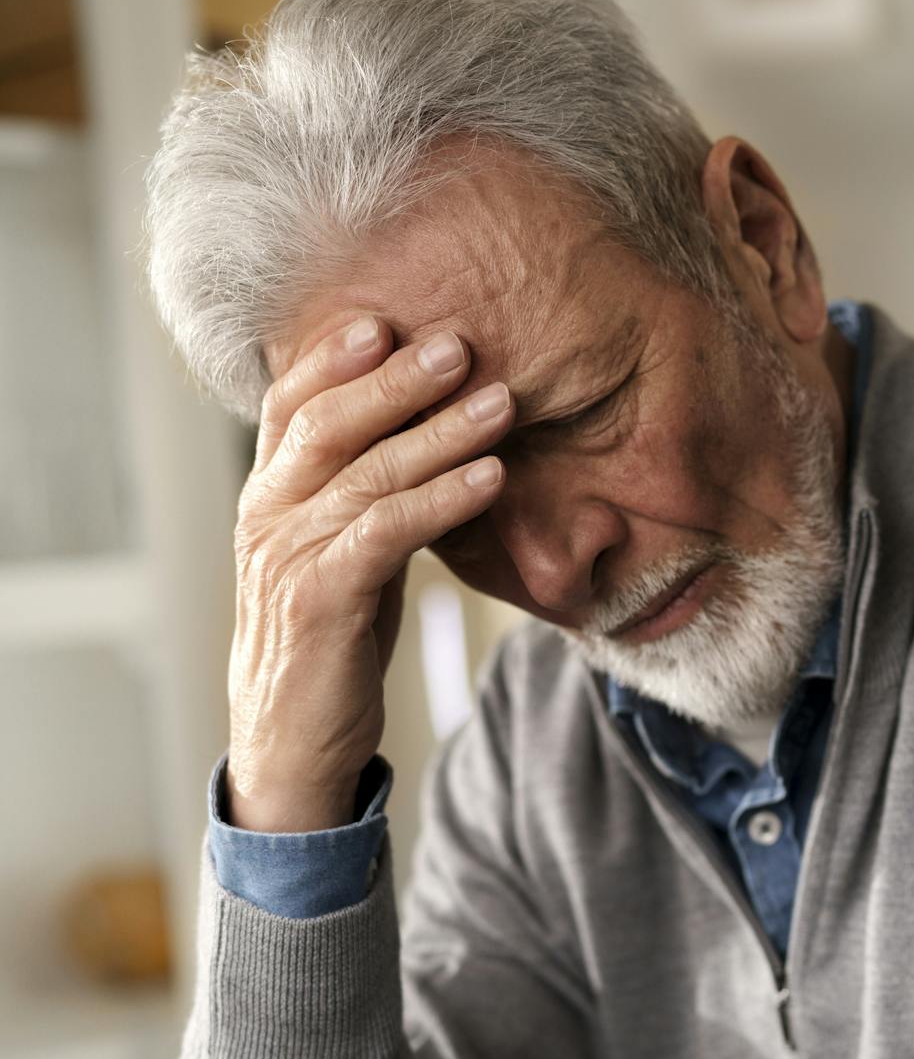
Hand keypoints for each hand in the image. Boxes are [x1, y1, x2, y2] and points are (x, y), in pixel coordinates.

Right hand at [225, 316, 511, 832]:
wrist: (293, 740)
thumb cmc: (331, 636)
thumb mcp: (347, 548)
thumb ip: (368, 491)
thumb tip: (430, 431)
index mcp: (270, 493)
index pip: (294, 403)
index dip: (337, 356)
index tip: (391, 318)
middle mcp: (268, 513)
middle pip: (329, 424)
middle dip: (398, 379)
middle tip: (461, 342)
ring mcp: (290, 555)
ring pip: (366, 474)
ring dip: (440, 433)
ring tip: (501, 401)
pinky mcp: (322, 599)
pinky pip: (387, 533)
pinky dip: (443, 500)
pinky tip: (491, 478)